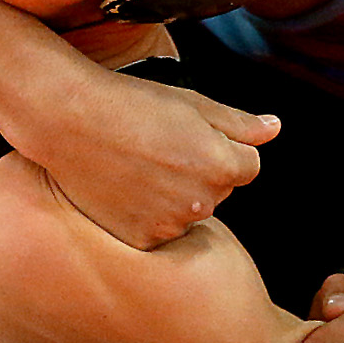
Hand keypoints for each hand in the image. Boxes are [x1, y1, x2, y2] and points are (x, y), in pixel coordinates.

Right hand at [5, 72, 274, 249]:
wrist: (68, 120)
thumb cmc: (131, 104)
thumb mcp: (193, 103)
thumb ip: (240, 123)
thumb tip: (275, 129)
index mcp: (220, 165)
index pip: (248, 166)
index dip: (222, 147)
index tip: (188, 134)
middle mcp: (201, 201)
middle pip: (219, 191)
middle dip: (201, 172)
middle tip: (159, 147)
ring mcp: (169, 224)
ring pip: (189, 211)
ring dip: (176, 195)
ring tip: (139, 165)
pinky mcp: (141, 239)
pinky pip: (160, 230)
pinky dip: (148, 214)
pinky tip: (125, 187)